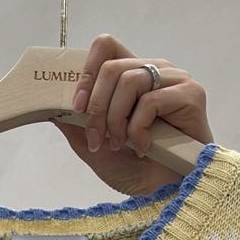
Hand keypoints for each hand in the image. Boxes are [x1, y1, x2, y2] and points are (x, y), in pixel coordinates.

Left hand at [53, 34, 212, 195]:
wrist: (165, 193)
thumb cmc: (136, 168)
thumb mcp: (94, 147)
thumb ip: (75, 125)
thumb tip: (48, 106)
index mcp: (132, 75)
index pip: (106, 46)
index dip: (86, 71)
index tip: (77, 106)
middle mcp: (154, 71)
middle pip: (112, 67)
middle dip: (96, 108)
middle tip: (97, 139)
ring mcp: (175, 80)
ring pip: (130, 81)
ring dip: (116, 119)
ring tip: (120, 145)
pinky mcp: (191, 95)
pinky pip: (152, 100)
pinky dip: (139, 129)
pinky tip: (143, 148)